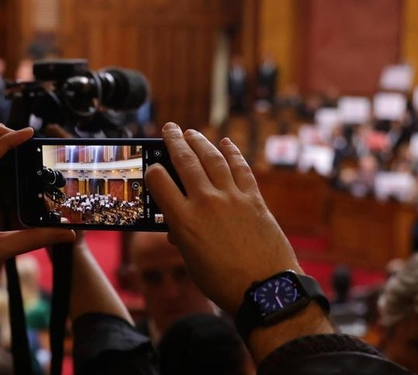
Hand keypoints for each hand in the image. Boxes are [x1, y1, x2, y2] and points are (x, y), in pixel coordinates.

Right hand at [145, 123, 298, 313]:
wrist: (264, 289)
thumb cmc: (224, 282)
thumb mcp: (192, 261)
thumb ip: (183, 236)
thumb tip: (178, 226)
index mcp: (183, 220)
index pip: (159, 181)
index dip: (152, 170)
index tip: (152, 167)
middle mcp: (205, 202)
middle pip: (185, 161)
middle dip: (174, 141)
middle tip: (169, 129)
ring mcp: (232, 197)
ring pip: (212, 158)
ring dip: (200, 142)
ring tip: (191, 133)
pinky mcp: (254, 199)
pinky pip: (241, 168)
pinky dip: (233, 153)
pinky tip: (225, 144)